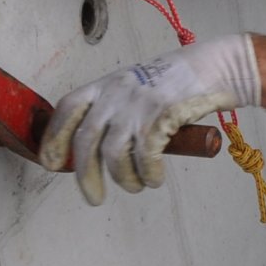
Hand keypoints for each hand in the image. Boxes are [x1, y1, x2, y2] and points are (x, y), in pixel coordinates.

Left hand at [41, 35, 260, 203]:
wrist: (215, 67)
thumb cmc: (177, 82)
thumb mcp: (135, 85)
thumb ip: (114, 108)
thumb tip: (96, 148)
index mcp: (105, 84)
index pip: (67, 109)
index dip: (53, 138)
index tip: (50, 162)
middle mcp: (115, 93)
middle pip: (85, 140)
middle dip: (86, 176)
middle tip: (93, 198)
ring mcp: (137, 104)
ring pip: (113, 154)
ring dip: (124, 178)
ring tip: (136, 185)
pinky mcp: (161, 116)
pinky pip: (145, 156)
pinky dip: (149, 173)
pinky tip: (154, 178)